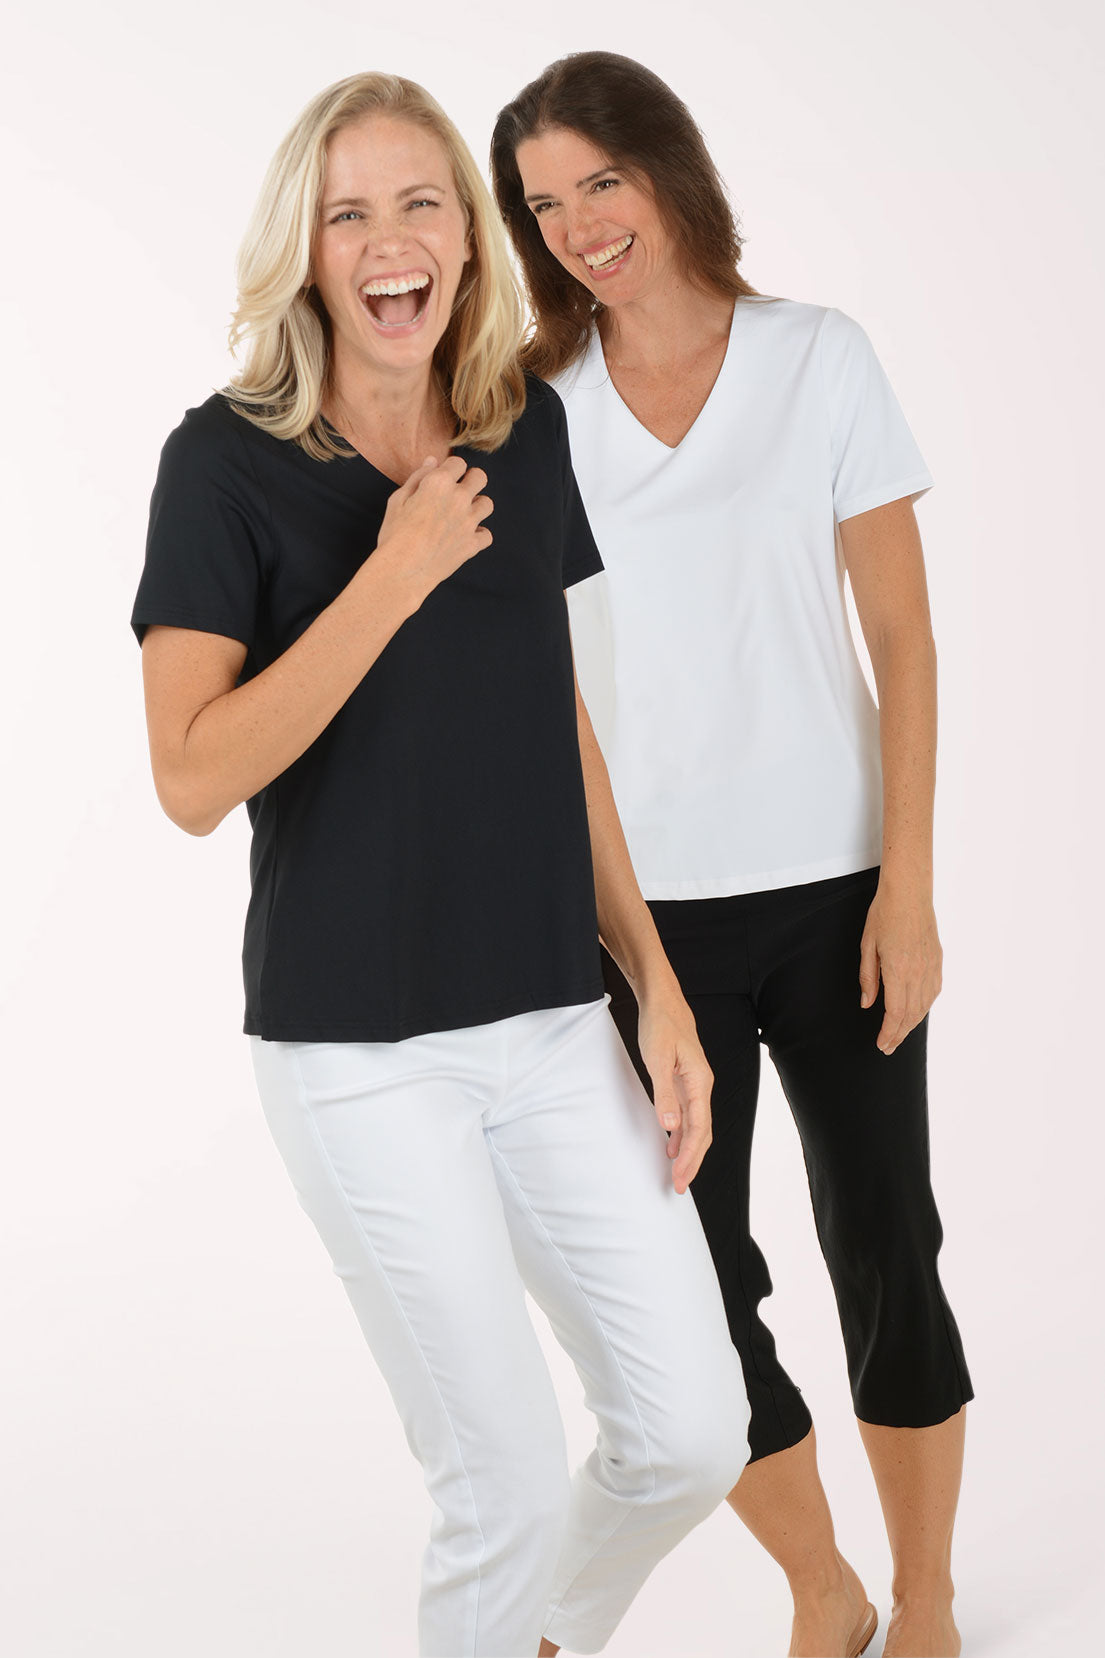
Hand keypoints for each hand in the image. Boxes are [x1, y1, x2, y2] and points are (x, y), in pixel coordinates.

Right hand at [375, 455, 492, 605]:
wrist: (402, 571)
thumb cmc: (394, 534)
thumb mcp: (398, 500)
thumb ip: (418, 477)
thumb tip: (432, 461)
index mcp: (439, 483)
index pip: (458, 462)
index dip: (450, 469)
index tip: (443, 478)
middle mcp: (459, 499)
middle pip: (480, 477)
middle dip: (470, 480)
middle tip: (458, 492)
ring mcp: (469, 522)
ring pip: (487, 504)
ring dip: (476, 506)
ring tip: (461, 515)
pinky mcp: (472, 544)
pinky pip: (486, 534)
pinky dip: (478, 535)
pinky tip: (464, 537)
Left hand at [636, 995, 713, 1192]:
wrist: (663, 1001)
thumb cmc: (660, 1025)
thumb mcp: (657, 1058)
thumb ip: (664, 1093)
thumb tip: (670, 1126)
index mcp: (699, 1082)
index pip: (699, 1128)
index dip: (691, 1156)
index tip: (680, 1177)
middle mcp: (701, 1086)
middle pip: (702, 1133)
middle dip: (692, 1162)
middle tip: (678, 1187)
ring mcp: (694, 1084)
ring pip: (696, 1126)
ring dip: (688, 1151)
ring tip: (678, 1174)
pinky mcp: (684, 1081)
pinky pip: (687, 1115)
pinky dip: (681, 1134)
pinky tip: (672, 1146)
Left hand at [859, 879, 942, 1054]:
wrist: (909, 891)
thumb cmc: (884, 914)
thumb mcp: (867, 945)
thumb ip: (868, 977)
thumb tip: (867, 1003)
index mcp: (898, 970)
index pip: (895, 1013)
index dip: (888, 1032)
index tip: (881, 1045)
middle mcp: (918, 972)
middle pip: (911, 1014)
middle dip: (899, 1034)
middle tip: (888, 1047)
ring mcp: (931, 966)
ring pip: (924, 1005)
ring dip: (912, 1023)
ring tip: (899, 1034)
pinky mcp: (938, 960)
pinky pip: (934, 991)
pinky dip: (925, 1006)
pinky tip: (916, 1012)